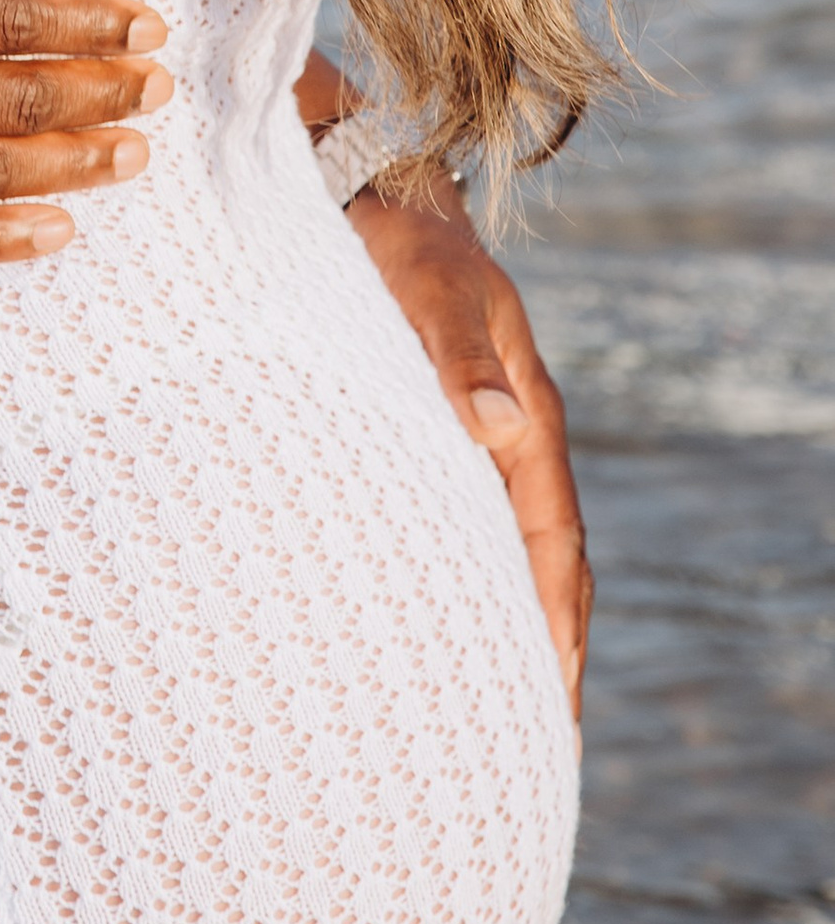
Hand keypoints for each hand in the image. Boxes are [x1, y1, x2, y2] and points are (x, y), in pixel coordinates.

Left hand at [347, 175, 590, 717]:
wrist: (365, 190)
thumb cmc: (393, 239)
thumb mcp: (425, 288)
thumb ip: (453, 355)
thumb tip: (493, 428)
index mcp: (523, 410)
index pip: (553, 534)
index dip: (555, 613)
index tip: (557, 689)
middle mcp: (507, 430)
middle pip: (545, 555)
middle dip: (550, 641)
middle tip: (546, 734)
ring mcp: (473, 433)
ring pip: (504, 543)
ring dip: (510, 617)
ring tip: (501, 700)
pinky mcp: (432, 429)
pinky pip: (465, 519)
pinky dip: (469, 575)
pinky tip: (441, 615)